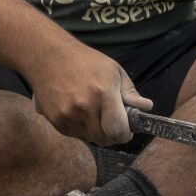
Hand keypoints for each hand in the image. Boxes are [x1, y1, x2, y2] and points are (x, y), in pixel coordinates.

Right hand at [28, 41, 151, 145]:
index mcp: (103, 94)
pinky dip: (79, 129)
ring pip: (88, 138)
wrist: (48, 56)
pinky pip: (74, 134)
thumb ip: (130, 93)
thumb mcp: (114, 71)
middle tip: (110, 123)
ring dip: (94, 131)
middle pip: (104, 139)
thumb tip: (146, 107)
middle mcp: (84, 108)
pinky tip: (78, 112)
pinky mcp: (55, 119)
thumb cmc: (85, 61)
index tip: (126, 130)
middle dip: (111, 134)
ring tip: (92, 113)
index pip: (118, 132)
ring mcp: (67, 115)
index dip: (125, 134)